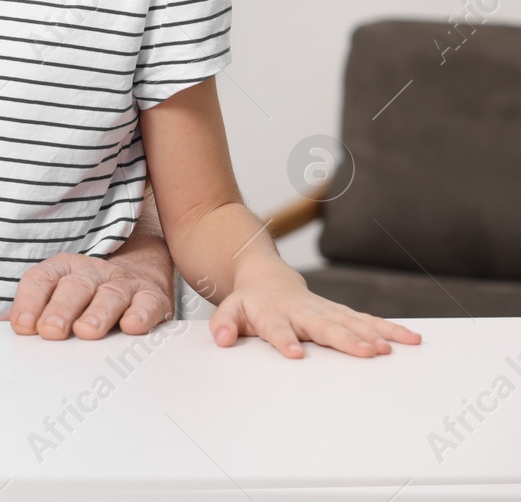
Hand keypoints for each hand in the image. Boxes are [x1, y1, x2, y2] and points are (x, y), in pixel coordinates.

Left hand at [0, 251, 175, 339]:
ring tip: (86, 332)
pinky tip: (132, 326)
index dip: (29, 301)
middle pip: (73, 286)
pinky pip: (147, 303)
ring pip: (109, 294)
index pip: (41, 280)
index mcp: (61, 271)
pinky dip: (141, 314)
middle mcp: (91, 273)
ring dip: (97, 313)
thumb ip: (29, 314)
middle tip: (51, 331)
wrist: (139, 278)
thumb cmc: (88, 297)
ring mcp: (122, 282)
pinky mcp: (151, 297)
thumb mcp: (55, 299)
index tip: (22, 326)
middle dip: (60, 309)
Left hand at [210, 264, 421, 357]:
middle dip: (344, 339)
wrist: (267, 277)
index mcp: (273, 313)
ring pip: (351, 322)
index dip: (285, 340)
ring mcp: (326, 311)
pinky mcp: (342, 313)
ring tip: (389, 349)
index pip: (278, 328)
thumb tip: (221, 340)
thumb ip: (223, 323)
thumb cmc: (250, 301)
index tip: (294, 354)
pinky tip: (411, 339)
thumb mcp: (229, 310)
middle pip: (324, 326)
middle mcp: (303, 311)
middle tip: (364, 352)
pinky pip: (369, 321)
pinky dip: (389, 329)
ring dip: (372, 335)